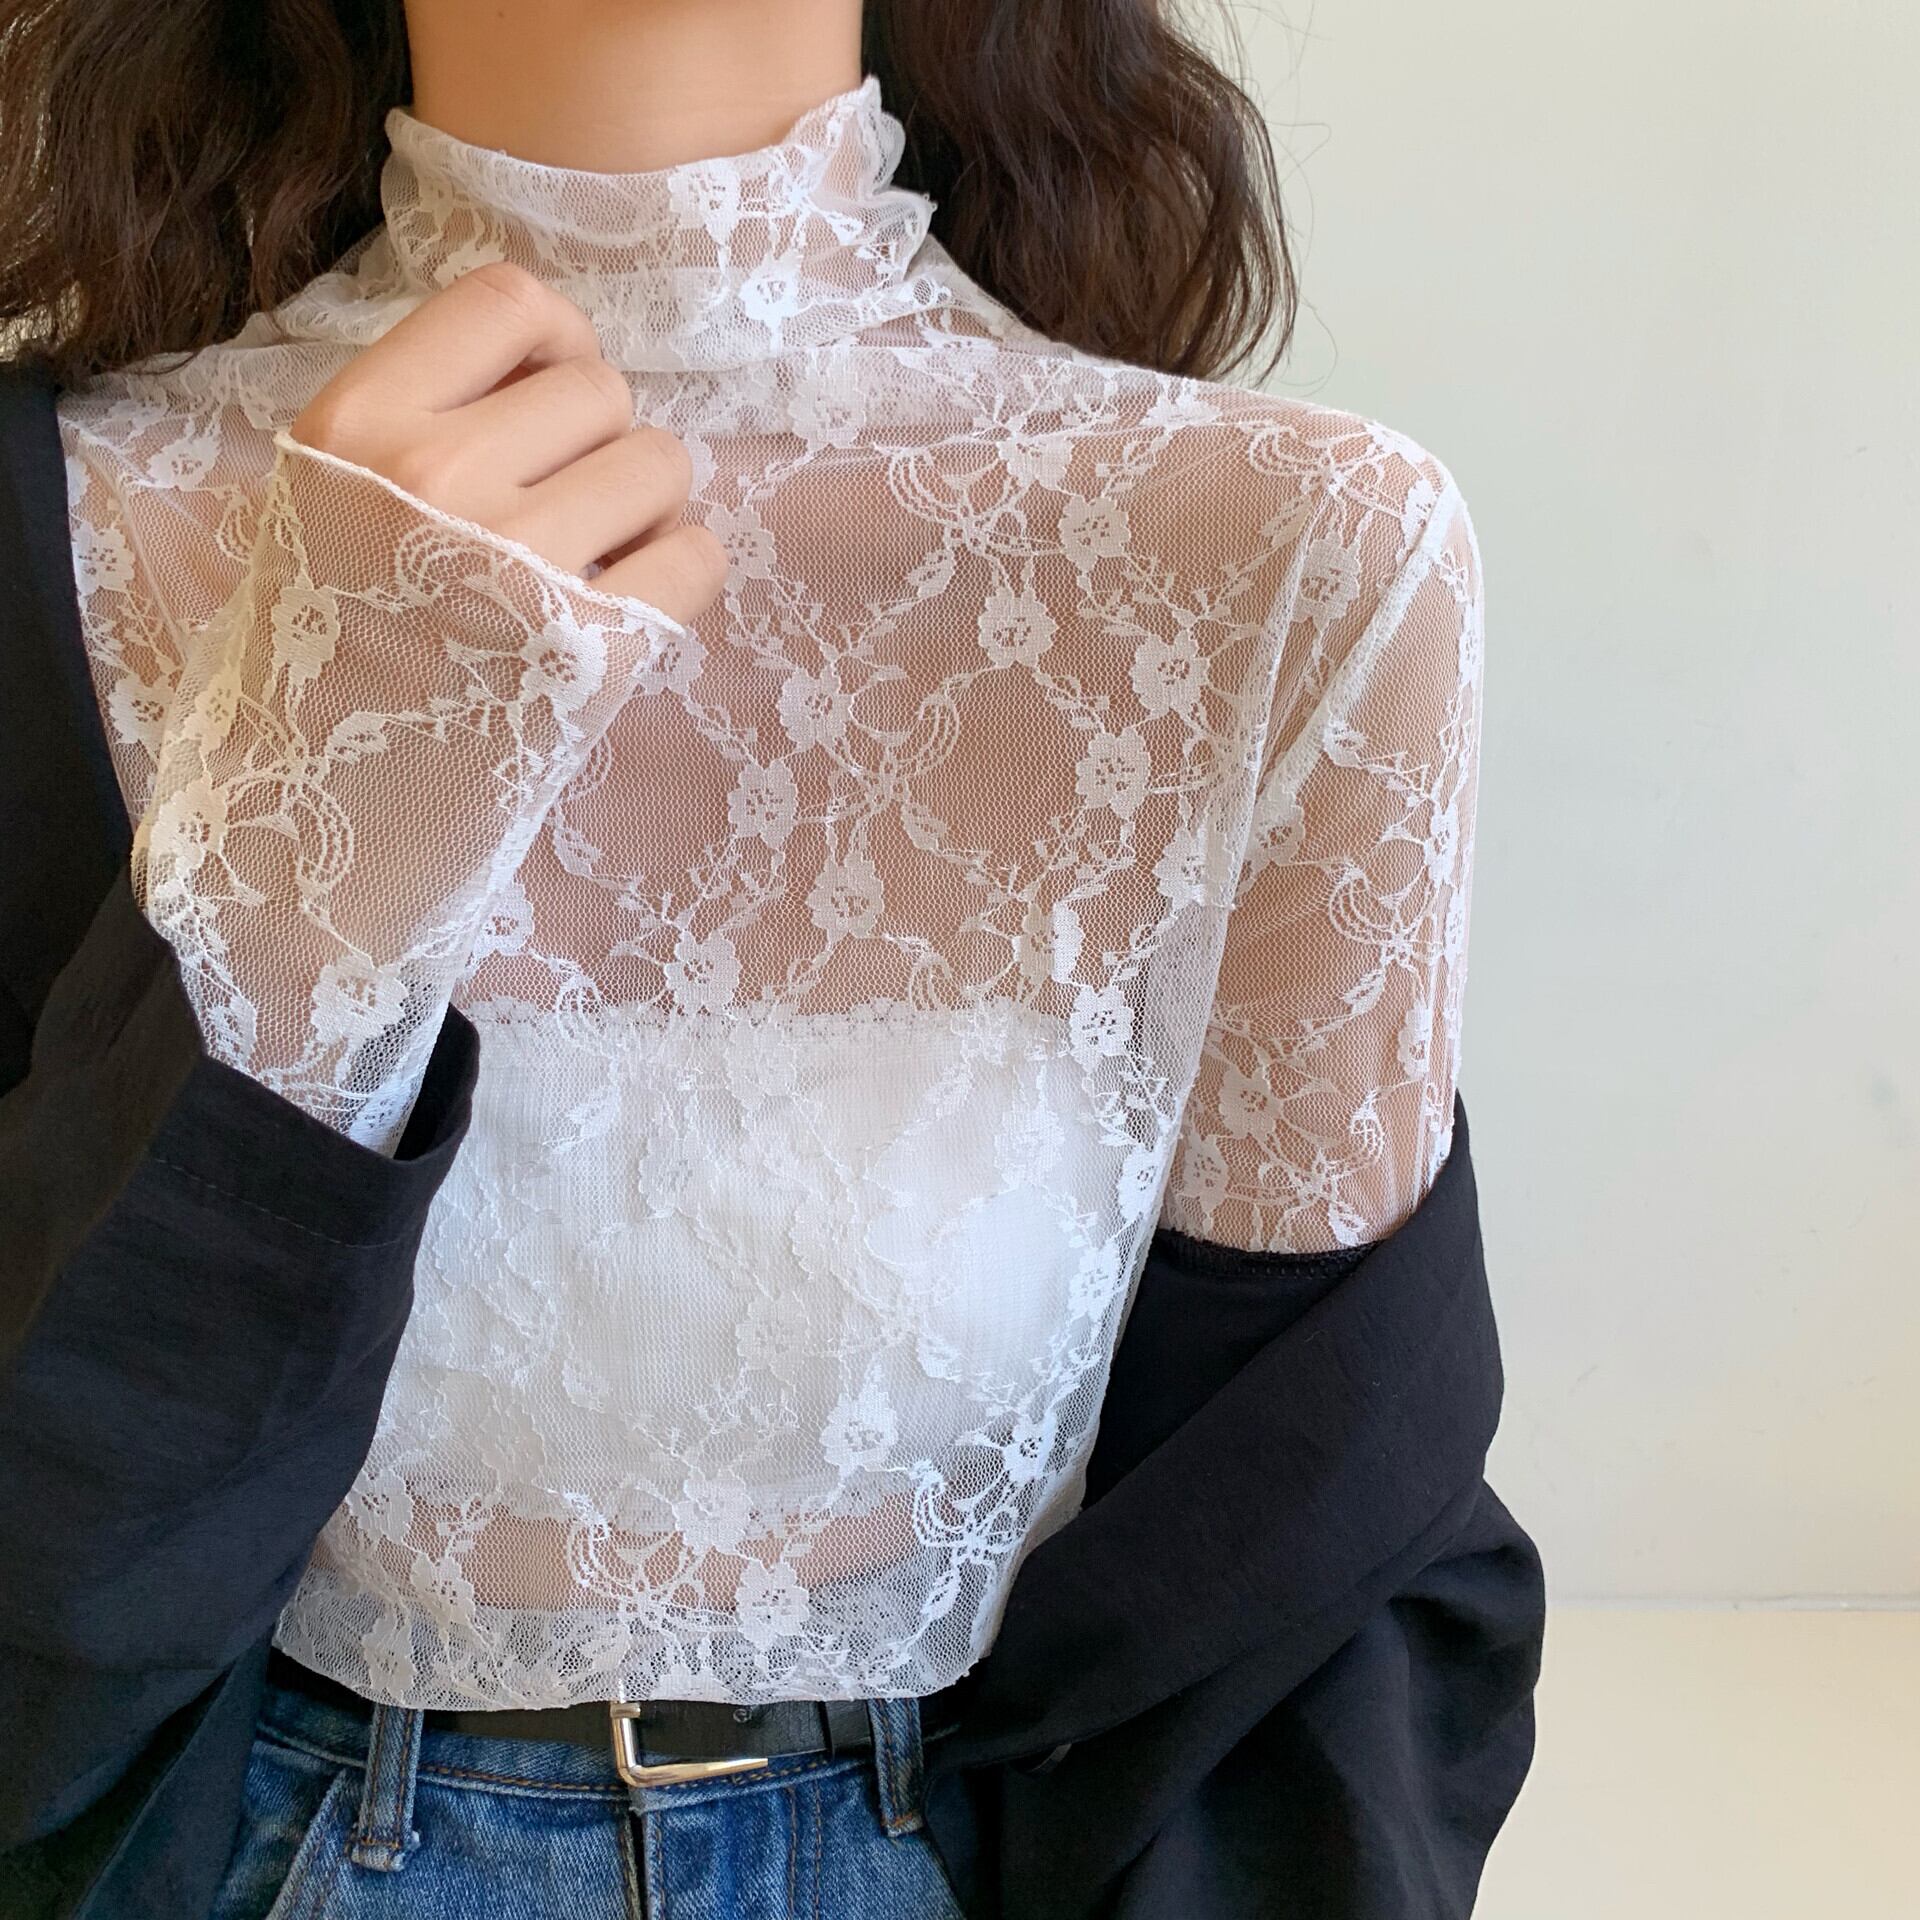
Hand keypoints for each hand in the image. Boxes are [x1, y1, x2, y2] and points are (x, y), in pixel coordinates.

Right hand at [288, 259, 726, 623]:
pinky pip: (698, 556)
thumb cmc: (329, 649)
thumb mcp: (328, 498)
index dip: (557, 340)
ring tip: (592, 559)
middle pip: (600, 389)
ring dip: (645, 507)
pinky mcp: (593, 650)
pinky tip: (625, 604)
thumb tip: (561, 366)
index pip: (509, 303)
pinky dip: (680, 573)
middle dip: (600, 443)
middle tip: (564, 508)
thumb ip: (423, 415)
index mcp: (359, 425)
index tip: (552, 393)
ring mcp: (521, 564)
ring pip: (661, 463)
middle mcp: (439, 477)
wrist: (319, 810)